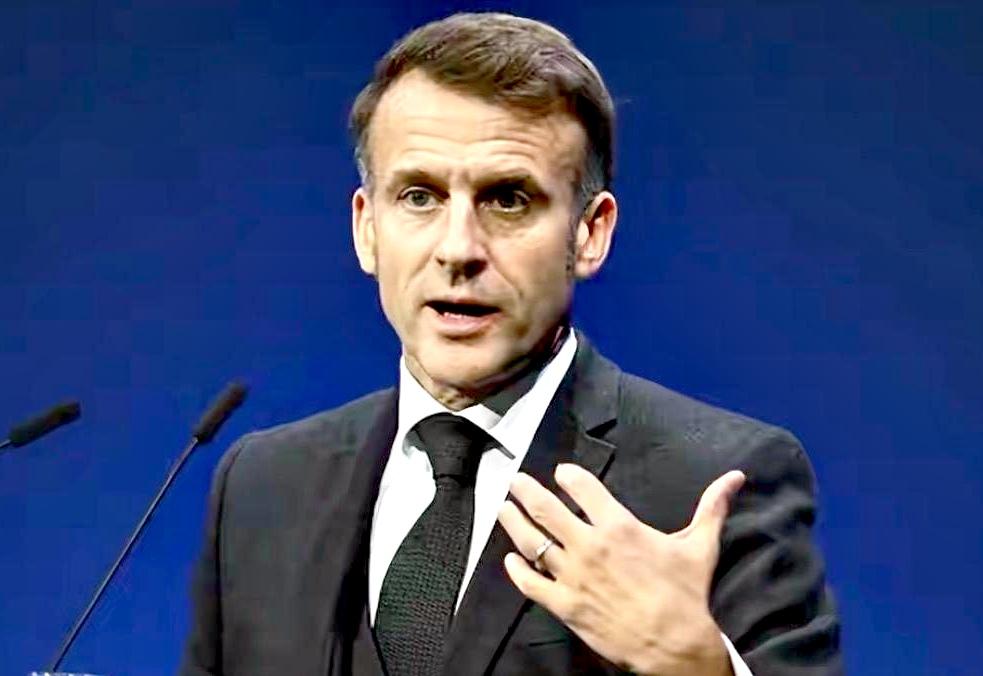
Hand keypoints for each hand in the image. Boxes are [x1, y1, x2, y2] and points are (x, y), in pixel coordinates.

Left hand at [497, 463, 744, 675]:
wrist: (675, 646)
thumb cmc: (686, 593)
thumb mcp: (700, 545)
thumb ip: (712, 506)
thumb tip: (737, 476)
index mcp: (619, 526)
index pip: (583, 487)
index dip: (569, 476)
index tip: (562, 472)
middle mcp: (590, 546)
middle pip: (546, 509)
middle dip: (527, 490)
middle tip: (516, 480)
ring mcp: (574, 576)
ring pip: (532, 542)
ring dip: (513, 522)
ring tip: (503, 508)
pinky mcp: (566, 605)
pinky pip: (531, 584)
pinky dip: (517, 571)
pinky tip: (510, 561)